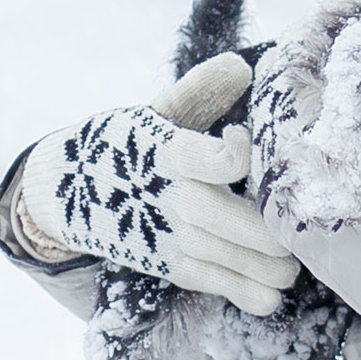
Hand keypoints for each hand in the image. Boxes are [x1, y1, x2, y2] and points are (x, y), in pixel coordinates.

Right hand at [17, 53, 301, 314]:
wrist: (65, 192)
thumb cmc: (125, 146)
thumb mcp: (156, 112)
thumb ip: (200, 91)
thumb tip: (241, 66)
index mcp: (171, 155)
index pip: (220, 161)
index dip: (243, 154)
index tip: (243, 138)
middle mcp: (175, 200)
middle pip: (244, 223)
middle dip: (280, 227)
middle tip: (295, 217)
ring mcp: (174, 238)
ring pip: (243, 260)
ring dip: (276, 264)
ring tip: (290, 255)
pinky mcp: (173, 268)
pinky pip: (223, 286)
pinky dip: (253, 293)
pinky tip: (272, 290)